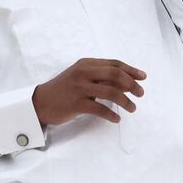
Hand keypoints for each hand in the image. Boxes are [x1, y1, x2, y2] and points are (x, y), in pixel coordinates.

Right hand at [32, 58, 146, 126]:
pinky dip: (111, 115)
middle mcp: (83, 73)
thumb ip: (99, 76)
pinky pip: (100, 109)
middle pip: (115, 75)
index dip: (131, 70)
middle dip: (132, 84)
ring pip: (111, 92)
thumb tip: (127, 82)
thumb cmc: (63, 89)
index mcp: (86, 64)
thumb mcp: (80, 76)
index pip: (114, 64)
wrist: (40, 102)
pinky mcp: (76, 104)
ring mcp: (79, 88)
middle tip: (141, 93)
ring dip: (126, 101)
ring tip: (132, 108)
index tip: (143, 77)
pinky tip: (117, 119)